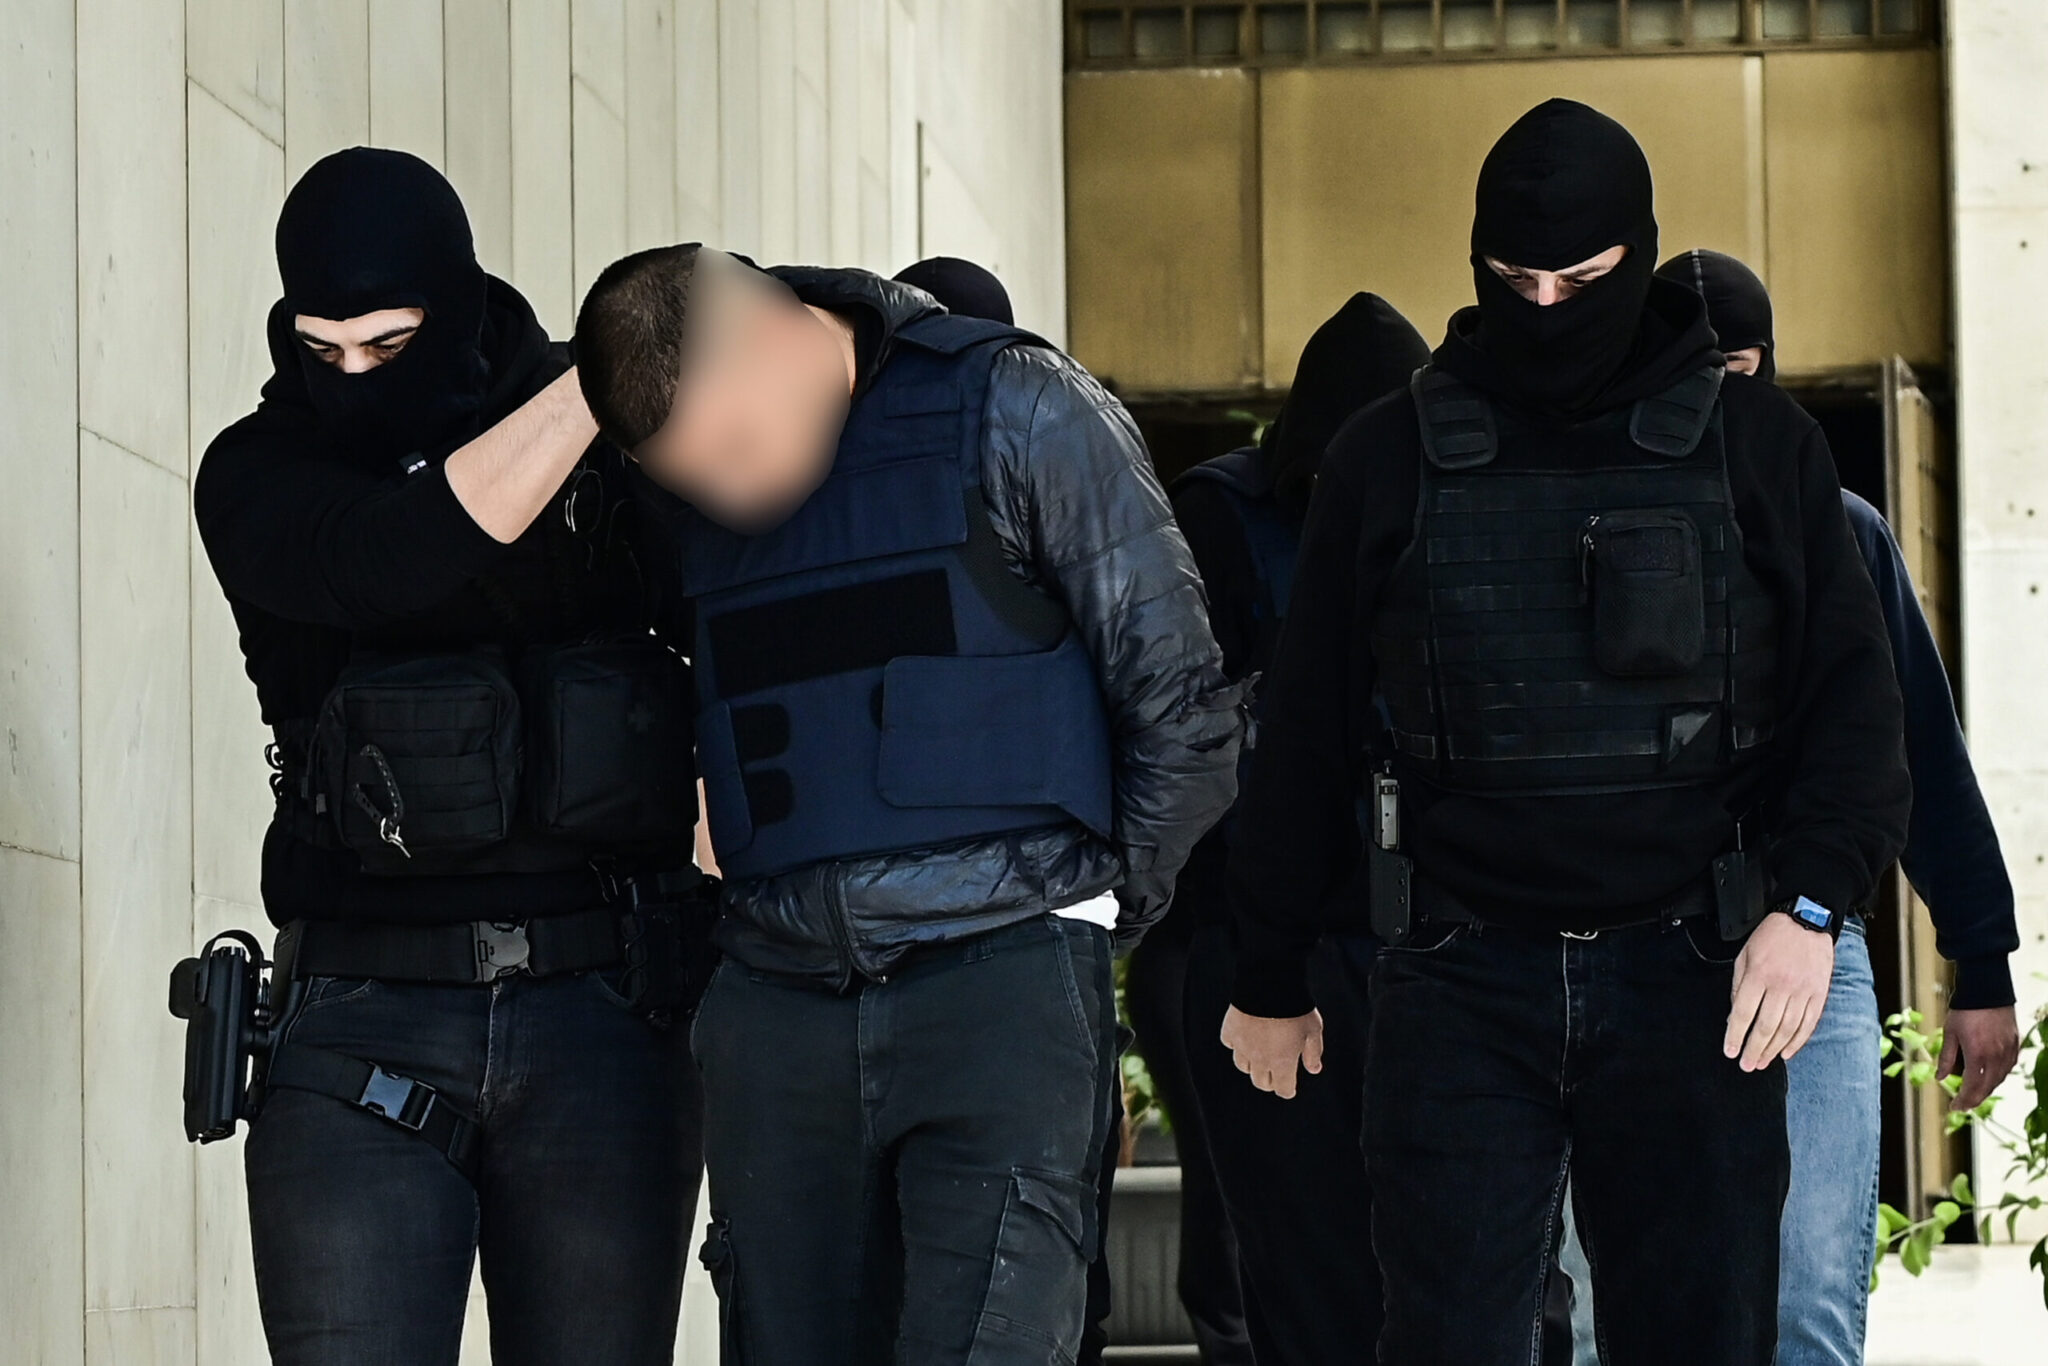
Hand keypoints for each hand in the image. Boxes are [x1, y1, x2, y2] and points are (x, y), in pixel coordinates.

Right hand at [1221, 1006, 1323, 1099]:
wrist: (1269, 984)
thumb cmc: (1296, 1008)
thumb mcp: (1313, 1031)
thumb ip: (1313, 1053)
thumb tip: (1314, 1070)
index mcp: (1282, 1063)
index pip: (1283, 1090)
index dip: (1288, 1090)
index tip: (1290, 1088)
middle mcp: (1260, 1059)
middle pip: (1261, 1082)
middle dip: (1270, 1081)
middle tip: (1275, 1073)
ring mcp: (1242, 1046)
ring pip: (1243, 1067)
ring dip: (1252, 1065)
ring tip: (1259, 1055)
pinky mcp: (1230, 1031)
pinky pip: (1230, 1045)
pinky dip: (1236, 1044)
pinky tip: (1244, 1037)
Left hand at [1723, 912, 1834, 1071]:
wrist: (1807, 920)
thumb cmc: (1771, 937)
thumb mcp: (1745, 955)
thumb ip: (1739, 985)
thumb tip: (1735, 1014)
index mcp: (1759, 975)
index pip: (1743, 1013)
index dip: (1735, 1035)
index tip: (1729, 1051)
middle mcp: (1781, 986)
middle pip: (1765, 1027)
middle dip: (1754, 1050)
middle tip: (1746, 1065)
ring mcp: (1803, 992)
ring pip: (1787, 1030)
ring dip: (1773, 1050)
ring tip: (1762, 1062)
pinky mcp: (1819, 994)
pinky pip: (1808, 1024)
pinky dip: (1797, 1042)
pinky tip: (1786, 1053)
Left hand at [1940, 1006, 2021, 1109]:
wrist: (1986, 990)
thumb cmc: (1964, 1011)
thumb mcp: (1949, 1034)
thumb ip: (1946, 1058)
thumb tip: (1940, 1078)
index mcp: (1977, 1055)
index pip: (1972, 1087)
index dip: (1963, 1100)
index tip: (1954, 1107)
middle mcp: (1996, 1057)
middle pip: (1987, 1088)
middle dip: (1974, 1099)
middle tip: (1963, 1106)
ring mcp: (2008, 1051)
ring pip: (2000, 1079)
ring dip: (1987, 1089)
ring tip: (1973, 1094)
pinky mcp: (2015, 1044)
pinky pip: (2008, 1067)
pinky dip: (1998, 1076)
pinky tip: (1989, 1077)